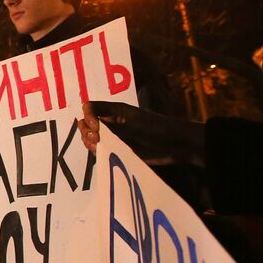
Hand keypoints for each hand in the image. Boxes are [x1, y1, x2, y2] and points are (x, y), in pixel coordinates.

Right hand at [79, 101, 205, 164]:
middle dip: (87, 131)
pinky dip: (97, 152)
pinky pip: (101, 150)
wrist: (175, 146)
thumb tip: (88, 120)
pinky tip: (102, 154)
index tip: (96, 128)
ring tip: (98, 147)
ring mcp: (114, 136)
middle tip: (97, 139)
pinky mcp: (117, 150)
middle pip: (87, 123)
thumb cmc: (156, 128)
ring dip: (90, 143)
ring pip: (91, 138)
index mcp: (115, 110)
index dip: (88, 117)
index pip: (90, 108)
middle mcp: (111, 122)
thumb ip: (111, 121)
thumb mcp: (133, 122)